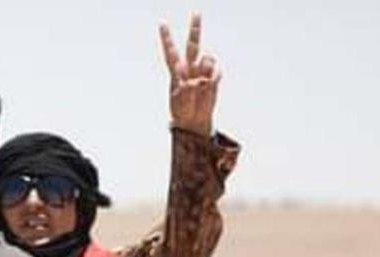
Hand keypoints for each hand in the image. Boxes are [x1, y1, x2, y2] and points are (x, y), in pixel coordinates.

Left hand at [161, 12, 219, 136]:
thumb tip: (199, 79)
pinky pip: (216, 72)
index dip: (167, 38)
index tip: (162, 23)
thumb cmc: (182, 111)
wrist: (194, 120)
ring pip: (207, 59)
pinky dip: (214, 79)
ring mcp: (202, 72)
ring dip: (206, 70)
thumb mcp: (179, 100)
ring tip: (201, 85)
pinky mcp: (213, 78)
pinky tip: (209, 87)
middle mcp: (189, 68)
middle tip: (196, 13)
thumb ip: (186, 88)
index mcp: (176, 72)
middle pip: (193, 45)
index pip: (171, 52)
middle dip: (195, 29)